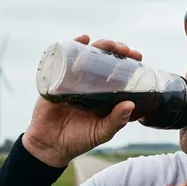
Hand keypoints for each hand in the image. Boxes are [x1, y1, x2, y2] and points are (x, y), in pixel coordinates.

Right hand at [22, 35, 142, 167]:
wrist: (49, 145)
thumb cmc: (79, 140)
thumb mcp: (101, 132)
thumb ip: (116, 121)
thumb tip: (130, 104)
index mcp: (105, 95)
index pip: (119, 73)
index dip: (129, 63)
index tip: (137, 57)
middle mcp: (91, 84)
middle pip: (105, 61)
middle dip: (116, 51)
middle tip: (124, 50)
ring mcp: (74, 80)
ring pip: (88, 57)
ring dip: (99, 46)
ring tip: (108, 44)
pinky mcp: (57, 79)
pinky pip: (65, 59)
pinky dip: (74, 46)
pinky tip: (83, 40)